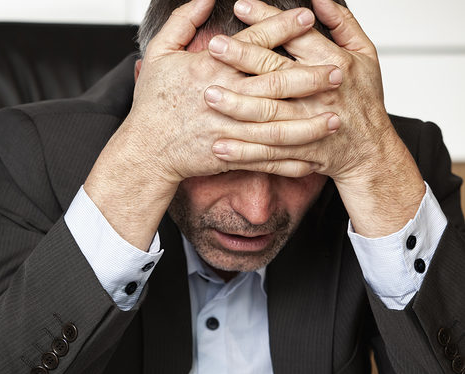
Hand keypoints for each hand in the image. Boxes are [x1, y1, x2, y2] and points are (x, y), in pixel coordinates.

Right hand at [84, 0, 339, 248]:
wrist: (145, 150)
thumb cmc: (152, 102)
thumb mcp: (159, 54)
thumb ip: (182, 22)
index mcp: (209, 70)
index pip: (252, 44)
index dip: (281, 28)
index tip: (308, 16)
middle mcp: (223, 98)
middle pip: (273, 84)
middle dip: (309, 77)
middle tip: (338, 70)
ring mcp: (228, 130)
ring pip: (276, 125)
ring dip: (308, 122)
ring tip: (337, 115)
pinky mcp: (230, 155)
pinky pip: (265, 159)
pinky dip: (290, 161)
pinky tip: (313, 157)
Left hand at [205, 0, 424, 236]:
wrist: (370, 151)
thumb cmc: (363, 98)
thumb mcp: (366, 53)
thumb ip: (343, 23)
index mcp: (335, 64)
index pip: (297, 37)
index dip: (269, 21)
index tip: (241, 7)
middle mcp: (321, 94)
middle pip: (278, 74)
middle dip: (244, 59)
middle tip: (214, 47)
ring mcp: (310, 126)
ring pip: (270, 116)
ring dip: (238, 107)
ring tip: (209, 95)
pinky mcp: (301, 153)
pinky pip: (269, 153)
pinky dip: (244, 152)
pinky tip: (219, 146)